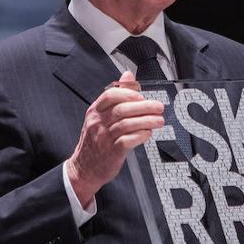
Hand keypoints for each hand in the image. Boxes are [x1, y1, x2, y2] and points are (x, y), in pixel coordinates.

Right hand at [66, 71, 166, 207]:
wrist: (84, 168)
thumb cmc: (95, 141)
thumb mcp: (100, 116)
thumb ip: (116, 95)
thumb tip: (128, 75)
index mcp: (95, 112)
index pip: (110, 96)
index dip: (128, 93)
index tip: (142, 96)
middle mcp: (98, 123)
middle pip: (122, 109)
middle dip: (144, 107)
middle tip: (158, 107)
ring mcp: (104, 138)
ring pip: (127, 124)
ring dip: (147, 121)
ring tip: (159, 120)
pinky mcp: (112, 152)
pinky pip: (127, 141)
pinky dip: (140, 136)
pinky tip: (148, 133)